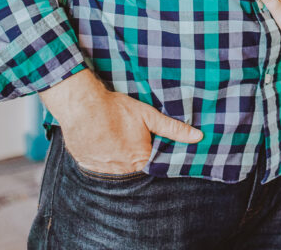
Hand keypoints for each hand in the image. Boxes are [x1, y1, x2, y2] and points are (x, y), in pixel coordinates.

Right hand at [40, 69, 202, 174]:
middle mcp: (123, 172)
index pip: (153, 167)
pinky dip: (102, 159)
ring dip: (118, 160)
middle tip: (129, 140)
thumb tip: (198, 137)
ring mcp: (103, 172)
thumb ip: (173, 129)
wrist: (82, 107)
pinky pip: (99, 168)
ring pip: (117, 171)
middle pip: (134, 170)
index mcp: (140, 161)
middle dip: (135, 159)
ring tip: (115, 140)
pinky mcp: (88, 168)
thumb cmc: (117, 110)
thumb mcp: (149, 116)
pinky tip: (102, 143)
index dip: (153, 155)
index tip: (149, 145)